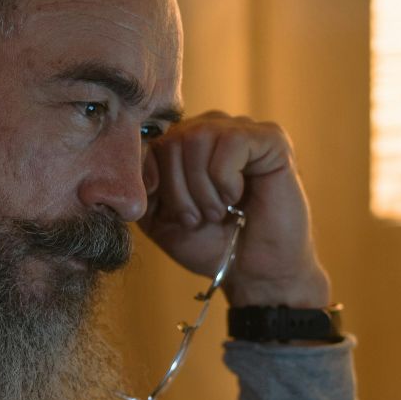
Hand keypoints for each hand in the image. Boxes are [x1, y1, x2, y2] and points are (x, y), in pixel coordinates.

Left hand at [141, 111, 331, 307]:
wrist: (252, 272)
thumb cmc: (209, 243)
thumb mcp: (158, 216)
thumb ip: (139, 185)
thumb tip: (129, 160)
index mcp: (184, 142)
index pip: (150, 141)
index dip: (152, 179)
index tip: (171, 214)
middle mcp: (212, 127)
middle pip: (173, 138)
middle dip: (178, 189)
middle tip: (198, 218)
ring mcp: (242, 129)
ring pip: (199, 136)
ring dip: (202, 188)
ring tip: (218, 211)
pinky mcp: (271, 138)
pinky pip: (232, 141)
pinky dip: (226, 179)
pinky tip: (238, 197)